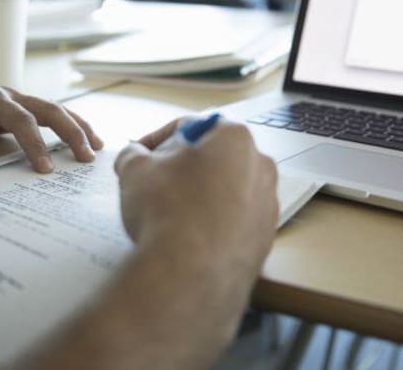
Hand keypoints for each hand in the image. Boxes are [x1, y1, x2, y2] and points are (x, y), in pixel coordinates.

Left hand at [0, 67, 103, 172]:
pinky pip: (48, 114)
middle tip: (87, 156)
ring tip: (98, 148)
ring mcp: (17, 99)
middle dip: (71, 131)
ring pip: (55, 109)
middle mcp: (10, 95)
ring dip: (78, 126)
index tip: (45, 168)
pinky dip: (68, 125)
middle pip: (49, 109)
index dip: (35, 143)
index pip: (20, 119)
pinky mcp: (19, 108)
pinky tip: (83, 139)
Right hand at [114, 118, 277, 276]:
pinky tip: (187, 237)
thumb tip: (134, 157)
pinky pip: (234, 222)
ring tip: (170, 214)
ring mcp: (267, 206)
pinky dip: (213, 224)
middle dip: (183, 167)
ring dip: (199, 196)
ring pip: (227, 191)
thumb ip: (134, 154)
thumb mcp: (134, 170)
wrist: (189, 275)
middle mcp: (261, 167)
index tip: (140, 154)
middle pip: (214, 158)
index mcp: (235, 138)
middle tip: (155, 183)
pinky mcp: (265, 240)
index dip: (158, 139)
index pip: (191, 127)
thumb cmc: (167, 210)